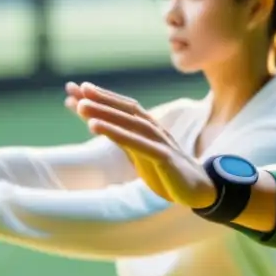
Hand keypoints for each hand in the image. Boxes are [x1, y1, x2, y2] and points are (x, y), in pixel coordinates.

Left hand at [69, 83, 216, 207]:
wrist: (198, 188)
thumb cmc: (164, 168)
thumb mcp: (137, 151)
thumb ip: (117, 135)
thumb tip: (92, 121)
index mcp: (147, 128)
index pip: (124, 107)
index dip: (102, 97)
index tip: (76, 88)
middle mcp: (154, 130)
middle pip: (126, 110)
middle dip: (101, 100)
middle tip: (77, 91)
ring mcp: (161, 142)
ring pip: (132, 123)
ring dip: (106, 114)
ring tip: (82, 107)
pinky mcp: (165, 158)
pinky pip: (140, 144)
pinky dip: (118, 134)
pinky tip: (97, 128)